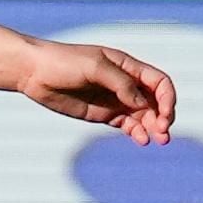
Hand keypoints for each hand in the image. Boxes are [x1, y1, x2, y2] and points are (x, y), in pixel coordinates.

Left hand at [17, 39, 175, 144]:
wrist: (35, 73)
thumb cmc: (64, 62)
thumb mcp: (94, 66)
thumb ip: (120, 83)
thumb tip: (141, 102)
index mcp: (127, 66)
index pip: (159, 83)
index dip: (167, 99)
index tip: (164, 115)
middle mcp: (125, 84)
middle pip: (155, 102)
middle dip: (163, 117)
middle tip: (163, 133)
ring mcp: (115, 100)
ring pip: (144, 116)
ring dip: (153, 128)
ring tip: (156, 140)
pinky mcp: (104, 115)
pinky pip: (128, 125)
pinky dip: (137, 132)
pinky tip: (140, 139)